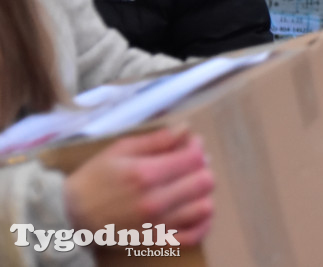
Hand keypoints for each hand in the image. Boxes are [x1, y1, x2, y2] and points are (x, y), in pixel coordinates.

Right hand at [63, 127, 213, 245]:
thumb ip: (157, 139)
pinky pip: (194, 235)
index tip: (189, 143)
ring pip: (205, 207)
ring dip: (203, 192)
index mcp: (146, 174)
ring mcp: (158, 224)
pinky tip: (195, 209)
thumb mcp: (121, 150)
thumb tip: (186, 129)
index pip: (194, 158)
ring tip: (190, 184)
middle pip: (205, 181)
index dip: (197, 146)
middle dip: (202, 167)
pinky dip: (203, 222)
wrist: (71, 214)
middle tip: (189, 163)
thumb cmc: (95, 178)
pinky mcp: (157, 240)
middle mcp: (156, 200)